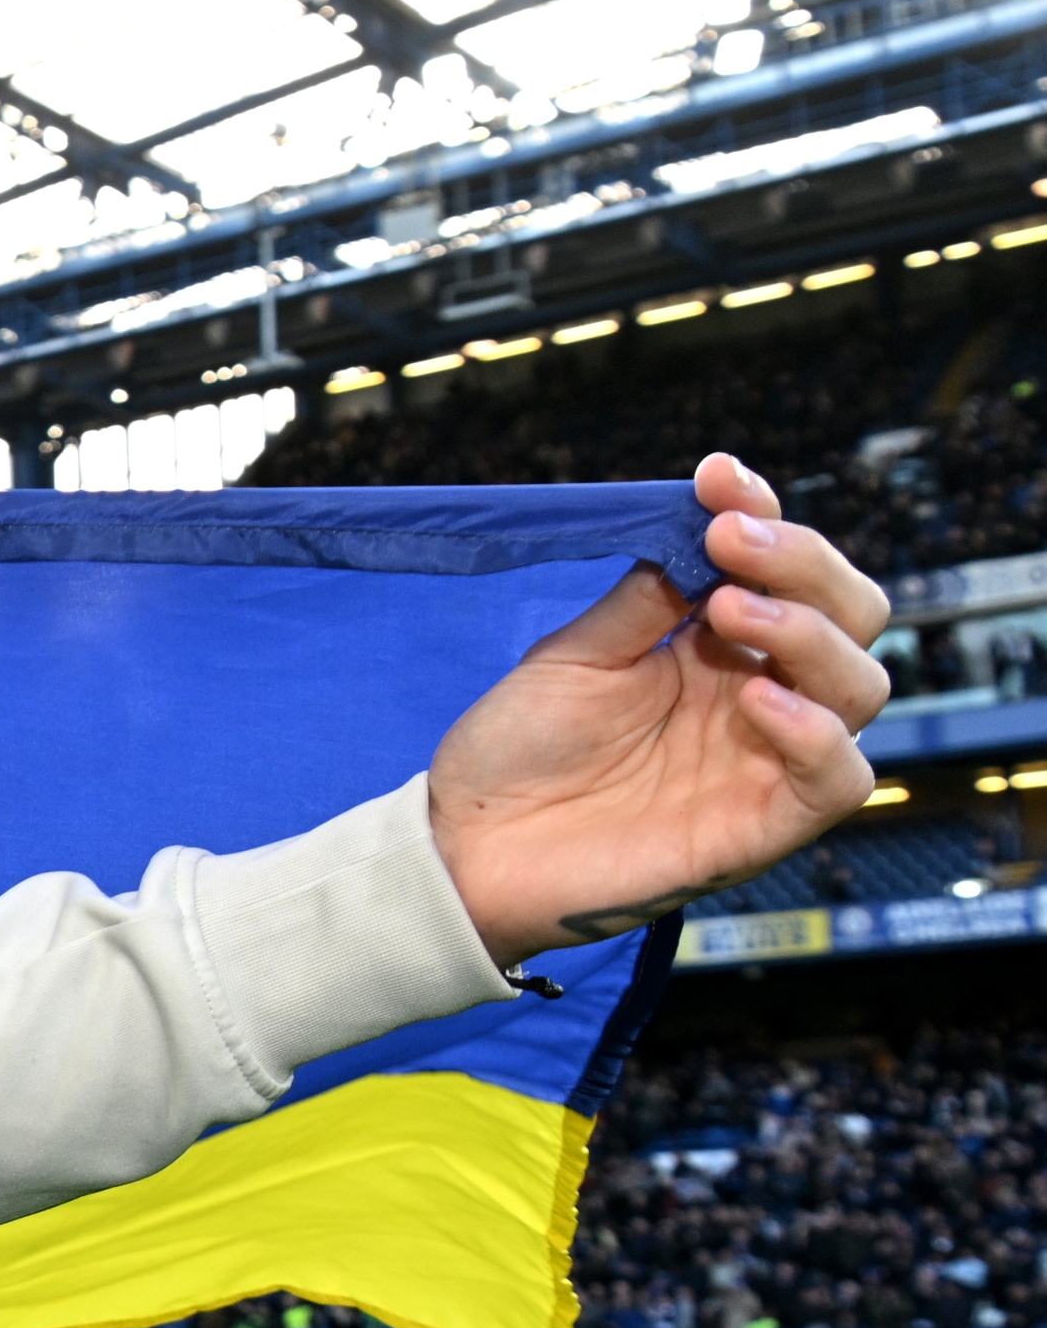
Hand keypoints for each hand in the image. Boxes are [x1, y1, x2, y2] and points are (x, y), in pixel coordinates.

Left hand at [430, 454, 889, 968]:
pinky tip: (756, 697)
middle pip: (849, 616)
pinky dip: (814, 731)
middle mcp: (756, 696)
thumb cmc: (517, 753)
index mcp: (715, 648)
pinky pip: (838, 778)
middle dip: (804, 564)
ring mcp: (766, 759)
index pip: (783, 570)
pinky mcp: (765, 824)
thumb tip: (698, 528)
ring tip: (729, 610)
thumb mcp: (575, 656)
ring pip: (859, 686)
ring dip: (808, 633)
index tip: (718, 477)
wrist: (467, 851)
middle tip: (731, 539)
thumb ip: (645, 600)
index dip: (765, 515)